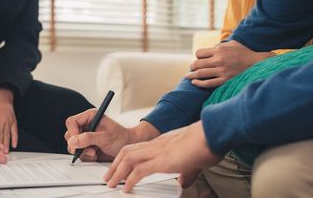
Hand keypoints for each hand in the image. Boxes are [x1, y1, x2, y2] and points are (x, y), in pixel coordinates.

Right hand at [64, 109, 159, 161]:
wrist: (128, 146)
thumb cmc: (121, 138)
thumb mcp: (105, 137)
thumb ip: (88, 138)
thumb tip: (72, 141)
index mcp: (90, 117)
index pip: (71, 122)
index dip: (73, 132)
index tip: (78, 142)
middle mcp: (86, 125)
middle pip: (70, 134)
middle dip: (78, 145)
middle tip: (90, 150)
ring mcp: (85, 136)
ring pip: (73, 145)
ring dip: (83, 152)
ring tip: (95, 152)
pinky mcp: (87, 146)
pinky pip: (79, 153)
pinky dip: (86, 156)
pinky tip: (96, 154)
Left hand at [104, 121, 222, 192]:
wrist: (213, 133)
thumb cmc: (207, 142)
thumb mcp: (193, 160)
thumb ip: (186, 170)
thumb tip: (183, 180)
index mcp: (162, 142)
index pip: (138, 148)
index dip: (126, 157)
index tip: (120, 167)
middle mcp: (156, 145)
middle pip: (127, 151)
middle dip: (115, 164)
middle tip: (108, 176)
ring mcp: (157, 151)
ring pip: (128, 159)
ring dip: (117, 171)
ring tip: (110, 183)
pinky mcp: (162, 160)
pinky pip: (139, 171)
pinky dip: (130, 180)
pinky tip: (126, 188)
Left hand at [186, 41, 274, 87]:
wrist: (257, 63)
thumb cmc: (243, 52)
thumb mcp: (231, 44)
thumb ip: (219, 46)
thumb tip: (208, 49)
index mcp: (219, 50)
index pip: (199, 53)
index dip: (197, 56)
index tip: (198, 59)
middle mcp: (219, 60)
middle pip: (197, 63)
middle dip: (192, 66)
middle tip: (191, 68)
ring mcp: (221, 71)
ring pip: (200, 74)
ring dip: (191, 75)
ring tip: (188, 76)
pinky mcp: (225, 80)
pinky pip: (208, 83)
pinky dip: (199, 83)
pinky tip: (194, 83)